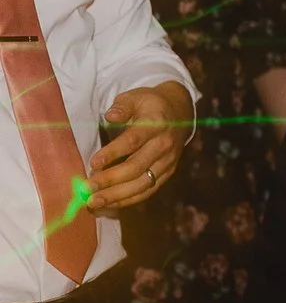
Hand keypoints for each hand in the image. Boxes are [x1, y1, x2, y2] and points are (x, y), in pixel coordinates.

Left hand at [87, 82, 190, 213]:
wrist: (180, 112)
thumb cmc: (150, 105)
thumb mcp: (135, 97)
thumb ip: (122, 106)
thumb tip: (110, 116)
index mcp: (156, 125)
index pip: (133, 141)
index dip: (113, 153)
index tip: (93, 163)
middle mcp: (163, 146)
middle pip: (136, 167)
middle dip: (110, 180)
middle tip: (87, 189)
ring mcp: (167, 162)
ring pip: (142, 184)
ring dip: (117, 196)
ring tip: (93, 202)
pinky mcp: (167, 173)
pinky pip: (148, 191)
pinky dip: (128, 200)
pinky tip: (109, 205)